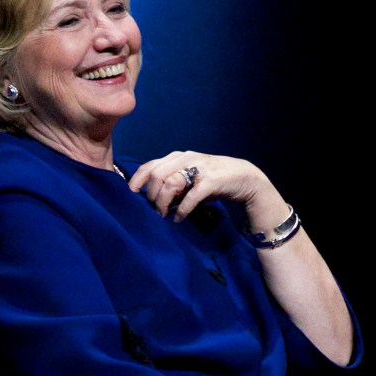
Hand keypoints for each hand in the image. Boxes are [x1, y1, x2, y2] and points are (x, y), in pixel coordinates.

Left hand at [128, 151, 274, 221]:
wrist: (244, 178)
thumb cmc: (212, 179)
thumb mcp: (189, 178)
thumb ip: (172, 184)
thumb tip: (152, 200)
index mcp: (178, 157)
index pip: (150, 165)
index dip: (137, 179)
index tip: (131, 193)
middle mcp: (187, 158)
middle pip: (157, 175)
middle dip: (151, 195)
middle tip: (154, 210)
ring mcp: (200, 168)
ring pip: (171, 183)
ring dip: (164, 202)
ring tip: (164, 214)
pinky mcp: (212, 180)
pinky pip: (191, 196)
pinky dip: (182, 209)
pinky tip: (179, 218)